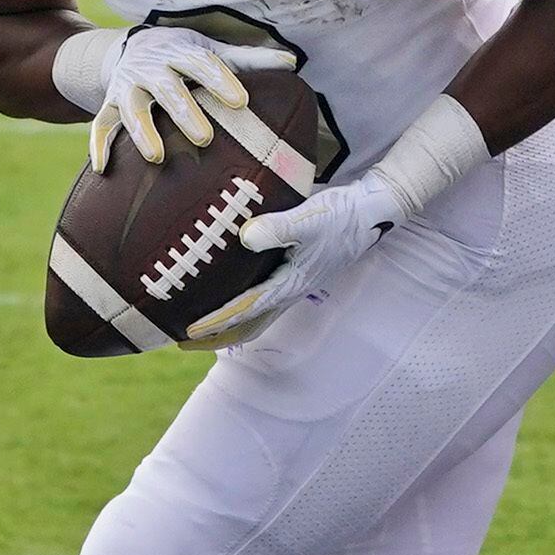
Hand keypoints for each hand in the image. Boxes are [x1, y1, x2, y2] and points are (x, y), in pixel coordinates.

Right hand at [86, 26, 296, 169]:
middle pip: (167, 88)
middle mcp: (152, 68)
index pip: (202, 63)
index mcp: (181, 52)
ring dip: (142, 131)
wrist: (133, 47)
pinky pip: (100, 125)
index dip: (220, 81)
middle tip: (205, 138)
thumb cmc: (185, 57)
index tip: (241, 101)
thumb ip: (250, 60)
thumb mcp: (212, 50)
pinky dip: (98, 145)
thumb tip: (292, 63)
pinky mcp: (110, 105)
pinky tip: (102, 169)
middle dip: (184, 111)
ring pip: (131, 108)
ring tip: (156, 157)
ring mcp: (128, 87)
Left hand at [187, 172, 405, 346]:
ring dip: (229, 326)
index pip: (245, 309)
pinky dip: (243, 310)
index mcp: (290, 283)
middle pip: (248, 324)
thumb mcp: (309, 218)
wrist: (371, 212)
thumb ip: (277, 227)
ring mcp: (294, 284)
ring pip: (256, 316)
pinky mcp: (296, 273)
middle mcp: (290, 290)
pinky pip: (264, 301)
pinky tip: (231, 299)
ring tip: (201, 330)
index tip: (189, 330)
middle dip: (217, 335)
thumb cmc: (340, 215)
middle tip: (183, 341)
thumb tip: (245, 237)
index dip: (216, 320)